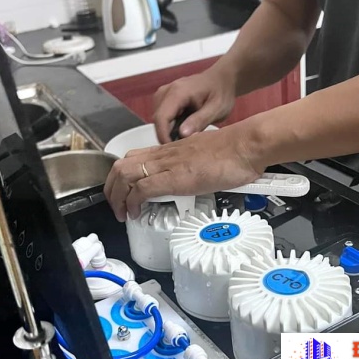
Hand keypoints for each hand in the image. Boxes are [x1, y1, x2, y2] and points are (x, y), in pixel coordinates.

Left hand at [104, 128, 262, 221]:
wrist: (246, 146)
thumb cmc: (234, 152)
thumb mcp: (205, 157)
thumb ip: (194, 166)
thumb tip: (194, 178)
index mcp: (170, 150)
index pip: (133, 158)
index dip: (121, 177)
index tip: (123, 193)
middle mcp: (164, 154)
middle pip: (121, 166)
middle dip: (111, 189)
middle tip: (116, 206)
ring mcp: (168, 164)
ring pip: (125, 175)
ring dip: (117, 197)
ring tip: (122, 213)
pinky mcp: (175, 177)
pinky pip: (143, 188)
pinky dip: (133, 202)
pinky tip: (136, 212)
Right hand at [153, 68, 235, 143]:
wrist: (221, 80)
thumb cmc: (221, 92)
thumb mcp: (217, 109)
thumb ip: (200, 120)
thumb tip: (182, 134)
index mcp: (178, 92)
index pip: (161, 118)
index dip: (164, 136)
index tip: (174, 149)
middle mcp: (166, 92)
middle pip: (158, 121)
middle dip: (168, 136)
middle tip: (185, 147)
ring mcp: (163, 95)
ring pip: (159, 121)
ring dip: (169, 132)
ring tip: (188, 138)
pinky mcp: (164, 100)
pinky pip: (162, 118)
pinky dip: (171, 127)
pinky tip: (185, 130)